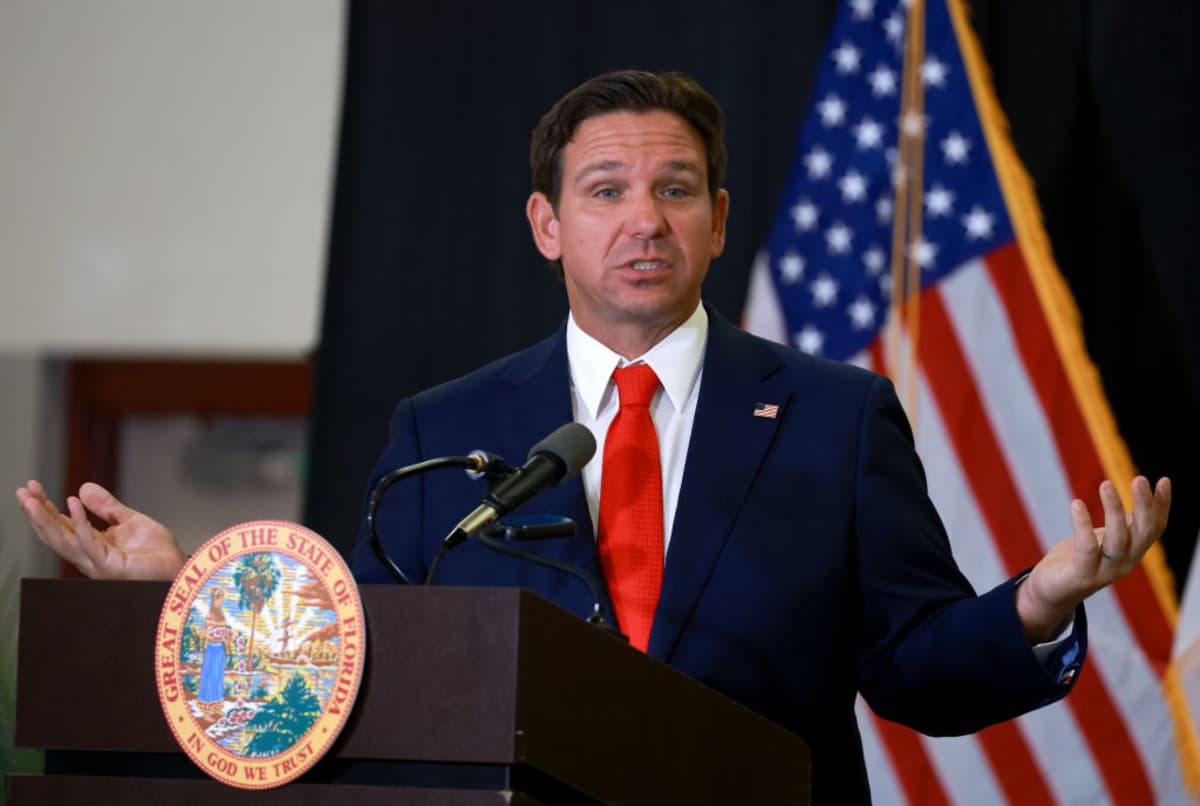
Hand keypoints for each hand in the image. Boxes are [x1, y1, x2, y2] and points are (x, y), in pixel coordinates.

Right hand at [15, 479, 184, 580]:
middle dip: (36, 513)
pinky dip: (79, 524)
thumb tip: (82, 488)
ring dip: (45, 519)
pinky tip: (72, 505)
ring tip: (32, 500)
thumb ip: (106, 507)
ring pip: (63, 541)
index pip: (60, 524)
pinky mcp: (110, 565)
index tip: (32, 487)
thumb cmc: (155, 551)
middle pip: (54, 533)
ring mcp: (97, 562)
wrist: (177, 567)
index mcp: (91, 543)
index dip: (44, 507)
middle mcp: (89, 554)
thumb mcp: (129, 520)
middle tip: (22, 491)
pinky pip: (90, 543)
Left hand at [1016, 476, 1170, 642]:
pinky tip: (1076, 503)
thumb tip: (1142, 503)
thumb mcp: (1104, 540)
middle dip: (1144, 505)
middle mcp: (1124, 563)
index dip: (1161, 506)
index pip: (1154, 529)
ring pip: (1117, 539)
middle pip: (1142, 533)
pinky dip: (1082, 525)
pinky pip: (1086, 549)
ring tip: (1106, 483)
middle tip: (1139, 479)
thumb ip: (1123, 526)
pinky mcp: (1080, 575)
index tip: (1164, 480)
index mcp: (1132, 552)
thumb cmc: (1078, 560)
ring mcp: (1104, 571)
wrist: (1050, 592)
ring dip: (1113, 510)